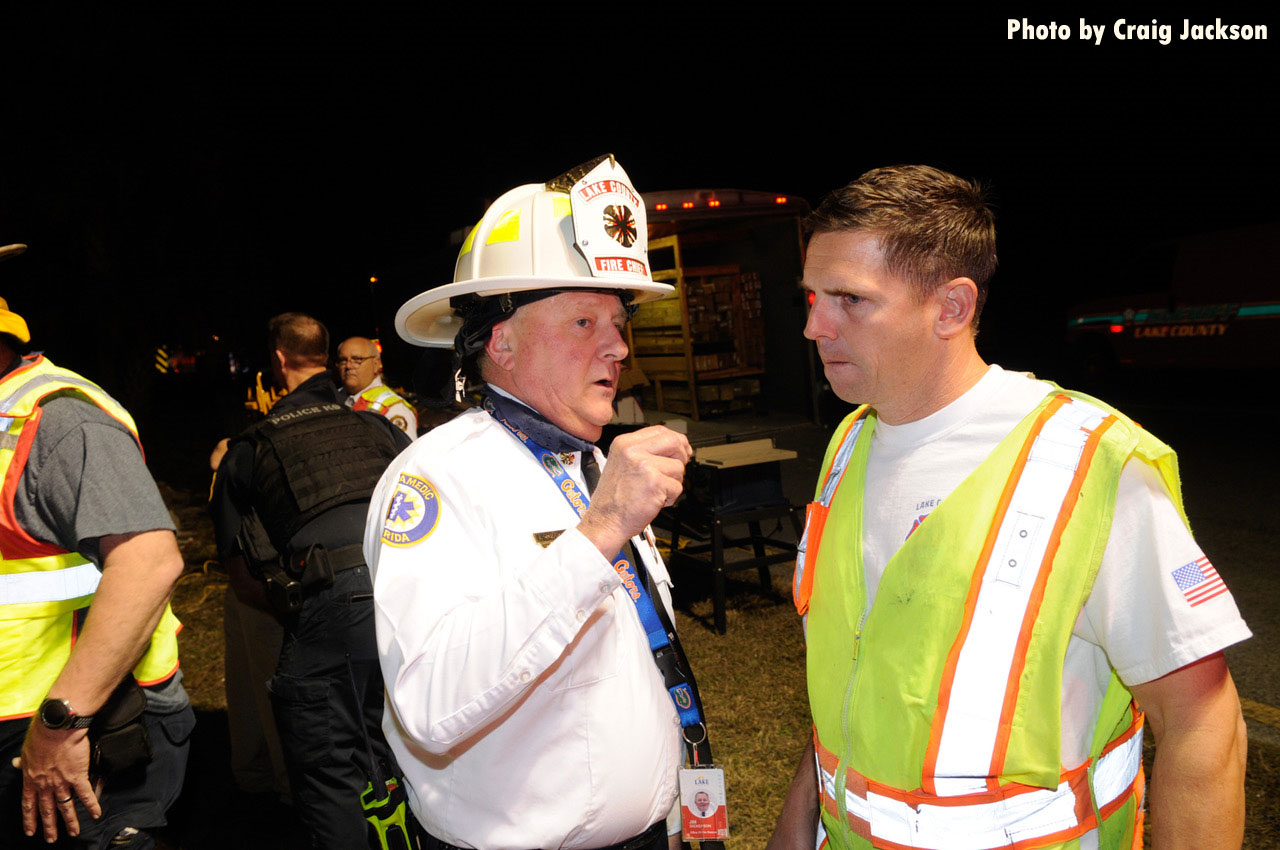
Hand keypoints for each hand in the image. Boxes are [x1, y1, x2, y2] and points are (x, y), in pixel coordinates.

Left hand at [16, 722, 100, 840]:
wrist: (57, 727)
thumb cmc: (41, 734)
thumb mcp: (26, 750)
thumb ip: (23, 761)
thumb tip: (15, 764)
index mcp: (31, 779)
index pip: (29, 804)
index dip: (30, 819)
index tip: (31, 831)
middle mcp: (45, 784)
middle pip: (47, 810)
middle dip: (49, 826)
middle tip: (50, 839)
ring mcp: (62, 781)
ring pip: (65, 806)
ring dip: (70, 821)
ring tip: (73, 832)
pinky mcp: (78, 775)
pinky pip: (85, 794)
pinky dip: (91, 805)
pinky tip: (96, 814)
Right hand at [579, 426, 691, 557]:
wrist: (605, 522)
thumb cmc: (613, 499)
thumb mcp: (621, 464)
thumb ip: (644, 452)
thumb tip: (675, 446)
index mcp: (624, 443)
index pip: (660, 431)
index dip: (676, 440)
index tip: (681, 450)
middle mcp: (633, 451)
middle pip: (674, 442)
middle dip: (681, 457)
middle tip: (675, 471)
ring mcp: (644, 466)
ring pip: (678, 467)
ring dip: (672, 482)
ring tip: (654, 491)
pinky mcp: (655, 483)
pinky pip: (677, 487)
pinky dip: (670, 498)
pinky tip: (654, 500)